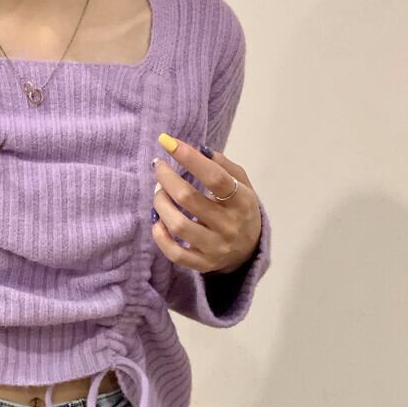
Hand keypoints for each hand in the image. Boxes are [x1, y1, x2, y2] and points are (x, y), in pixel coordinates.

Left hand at [151, 134, 261, 273]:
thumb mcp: (242, 184)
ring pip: (178, 225)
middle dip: (167, 178)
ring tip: (158, 193)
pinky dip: (160, 236)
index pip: (215, 177)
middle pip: (189, 199)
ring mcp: (215, 248)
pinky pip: (174, 253)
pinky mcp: (202, 264)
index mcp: (242, 201)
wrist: (249, 251)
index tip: (168, 142)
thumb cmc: (240, 209)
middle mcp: (229, 225)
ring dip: (160, 204)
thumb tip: (198, 148)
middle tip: (158, 167)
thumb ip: (223, 165)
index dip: (190, 158)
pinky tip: (157, 221)